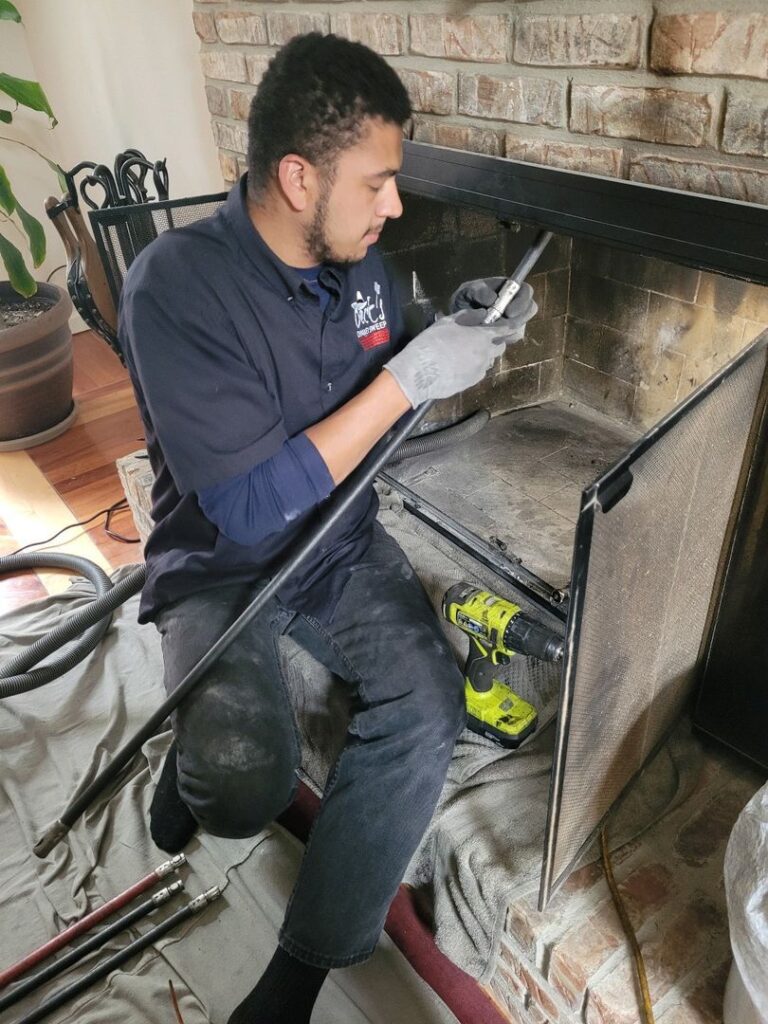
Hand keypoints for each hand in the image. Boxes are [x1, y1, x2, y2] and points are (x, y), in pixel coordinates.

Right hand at [383, 308, 509, 408]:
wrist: (419, 374)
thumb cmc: (431, 343)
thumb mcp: (447, 322)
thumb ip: (468, 316)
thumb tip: (482, 314)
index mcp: (481, 337)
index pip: (503, 330)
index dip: (506, 327)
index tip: (504, 325)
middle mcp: (485, 355)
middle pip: (500, 347)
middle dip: (495, 342)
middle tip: (480, 338)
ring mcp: (479, 371)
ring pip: (488, 361)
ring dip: (483, 356)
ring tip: (466, 353)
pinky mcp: (471, 383)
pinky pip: (478, 372)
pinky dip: (474, 367)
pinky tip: (459, 365)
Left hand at [450, 279, 536, 342]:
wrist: (458, 319)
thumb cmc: (465, 299)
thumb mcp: (468, 291)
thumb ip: (479, 292)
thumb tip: (492, 299)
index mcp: (510, 288)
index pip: (526, 291)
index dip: (522, 302)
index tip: (508, 313)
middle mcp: (516, 304)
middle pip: (530, 311)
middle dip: (517, 320)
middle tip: (500, 326)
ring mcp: (514, 321)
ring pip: (519, 329)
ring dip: (505, 332)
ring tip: (487, 331)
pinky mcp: (508, 335)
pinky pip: (509, 340)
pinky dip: (499, 340)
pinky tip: (487, 338)